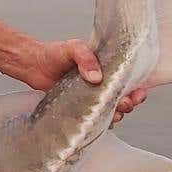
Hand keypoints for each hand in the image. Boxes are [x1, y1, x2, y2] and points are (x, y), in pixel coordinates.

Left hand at [0, 0, 148, 124]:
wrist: (32, 65)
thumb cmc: (54, 53)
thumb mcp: (73, 48)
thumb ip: (85, 58)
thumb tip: (96, 77)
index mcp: (106, 68)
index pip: (129, 80)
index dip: (138, 88)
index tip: (139, 92)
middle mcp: (102, 84)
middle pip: (124, 97)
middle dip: (130, 103)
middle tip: (125, 103)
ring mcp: (92, 97)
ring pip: (112, 110)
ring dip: (118, 114)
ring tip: (115, 113)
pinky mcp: (80, 108)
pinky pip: (95, 118)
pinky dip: (101, 122)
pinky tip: (102, 123)